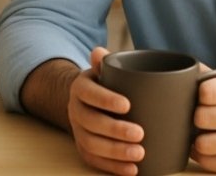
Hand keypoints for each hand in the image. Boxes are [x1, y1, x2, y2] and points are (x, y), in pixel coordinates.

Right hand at [67, 47, 144, 175]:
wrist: (89, 101)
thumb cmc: (105, 84)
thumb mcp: (104, 70)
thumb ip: (105, 62)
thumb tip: (98, 52)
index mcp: (80, 87)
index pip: (89, 93)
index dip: (106, 99)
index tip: (128, 105)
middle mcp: (75, 109)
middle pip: (90, 122)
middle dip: (115, 130)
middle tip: (140, 133)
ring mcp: (78, 131)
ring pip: (91, 144)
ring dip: (115, 152)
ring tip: (139, 154)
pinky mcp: (84, 148)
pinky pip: (94, 161)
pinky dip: (113, 167)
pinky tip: (132, 169)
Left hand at [191, 71, 215, 175]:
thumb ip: (207, 76)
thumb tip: (178, 72)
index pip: (206, 92)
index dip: (198, 95)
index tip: (202, 99)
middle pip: (201, 118)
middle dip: (196, 119)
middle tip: (203, 119)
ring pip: (202, 144)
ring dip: (198, 140)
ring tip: (206, 134)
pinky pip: (208, 162)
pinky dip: (204, 156)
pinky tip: (211, 148)